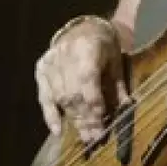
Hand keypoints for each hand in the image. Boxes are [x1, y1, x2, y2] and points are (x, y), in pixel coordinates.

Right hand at [34, 16, 130, 141]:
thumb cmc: (104, 45)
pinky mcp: (41, 68)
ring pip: (60, 97)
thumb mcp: (116, 60)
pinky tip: (58, 131)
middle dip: (85, 117)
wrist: (83, 28)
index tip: (102, 122)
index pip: (88, 80)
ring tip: (84, 136)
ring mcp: (50, 61)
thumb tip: (126, 108)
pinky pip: (44, 96)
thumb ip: (118, 85)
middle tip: (95, 138)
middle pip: (73, 92)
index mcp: (87, 47)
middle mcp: (65, 54)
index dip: (94, 103)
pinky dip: (50, 115)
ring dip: (73, 119)